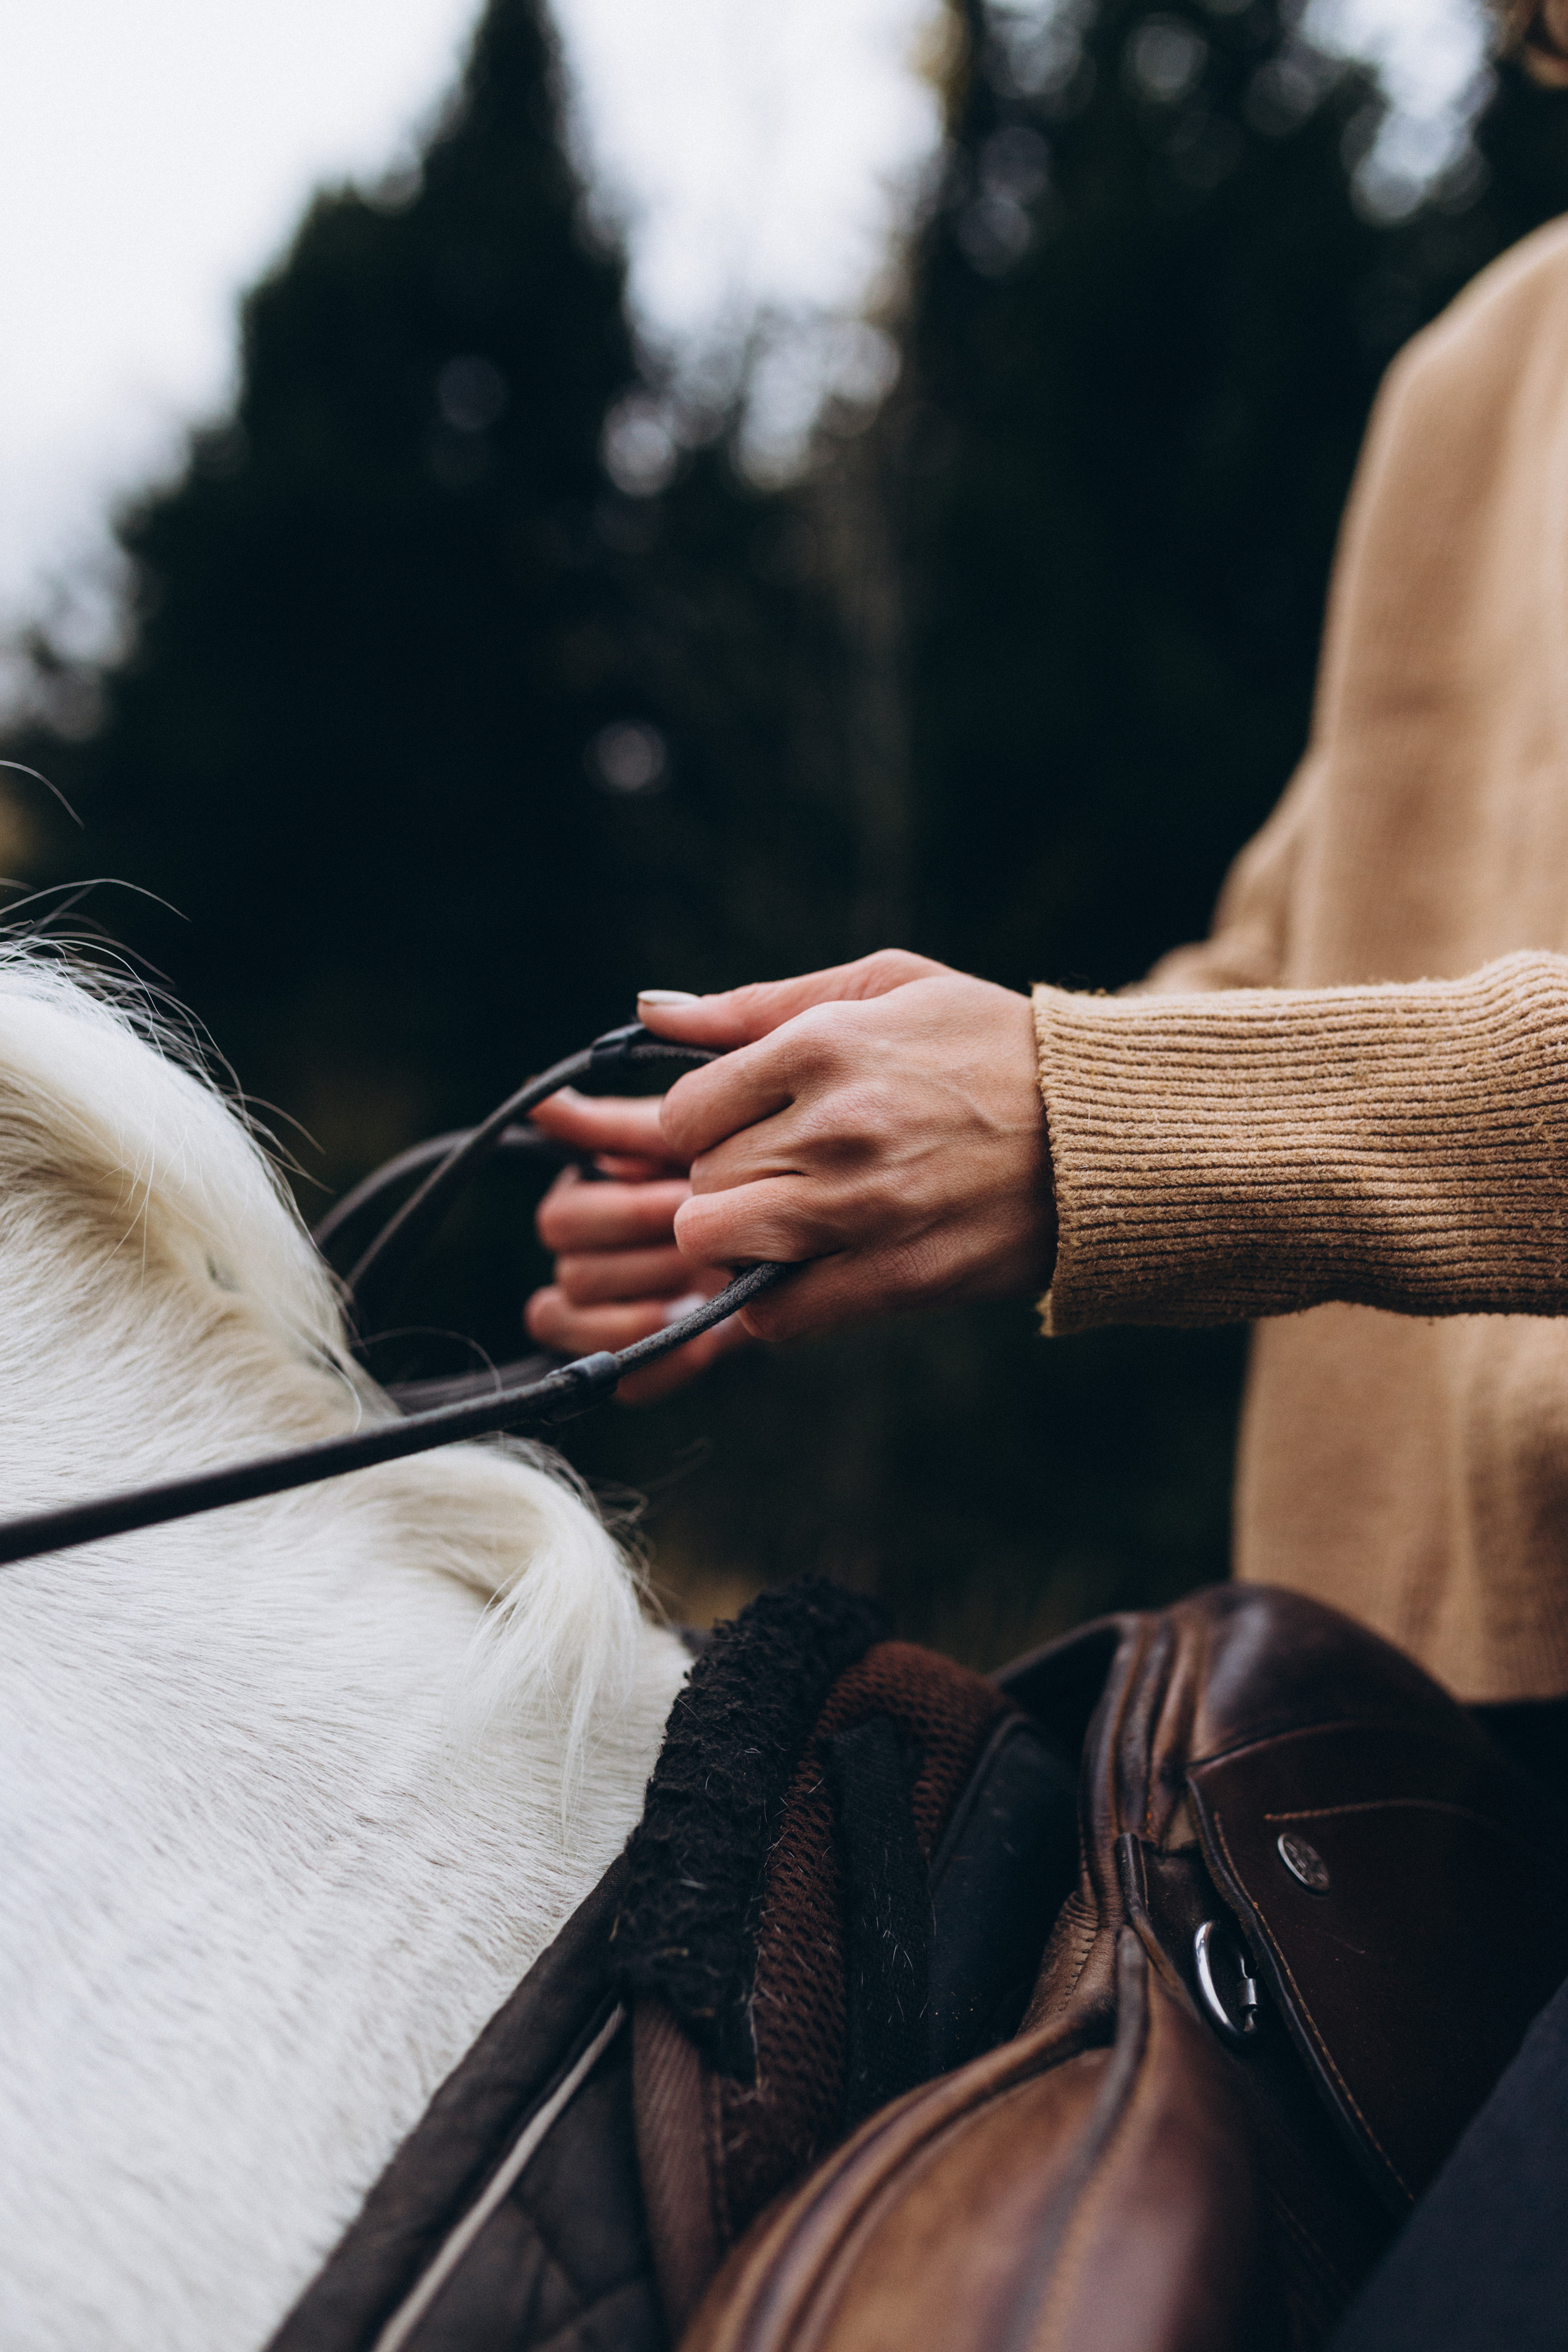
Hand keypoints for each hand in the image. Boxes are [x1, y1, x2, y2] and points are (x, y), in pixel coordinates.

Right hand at [523, 1089, 746, 1403]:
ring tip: (701, 1290)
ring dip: (645, 1308)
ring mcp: (609, 1316)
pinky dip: (663, 1365)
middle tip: (700, 1248)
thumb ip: (618, 1126)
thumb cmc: (745, 1174)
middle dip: (643, 1260)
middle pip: (572, 1274)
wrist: (810, 1232)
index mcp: (588, 1202)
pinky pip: (625, 1384)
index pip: (560, 1220)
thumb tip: (542, 1102)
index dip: (621, 1215)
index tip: (680, 1198)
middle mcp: (587, 1258)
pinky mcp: (646, 1363)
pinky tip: (705, 1341)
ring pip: (580, 1328)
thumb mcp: (691, 1144)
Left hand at [643, 949, 1056, 1343]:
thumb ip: (758, 1004)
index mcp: (824, 1047)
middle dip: (721, 1184)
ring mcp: (864, 1208)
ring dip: (734, 1245)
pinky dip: (773, 1303)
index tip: (739, 1126)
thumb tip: (651, 1013)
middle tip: (770, 1176)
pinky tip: (807, 1272)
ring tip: (780, 1225)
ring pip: (719, 1246)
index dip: (700, 1126)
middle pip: (700, 1182)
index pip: (685, 1111)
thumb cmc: (991, 1046)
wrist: (1108, 1132)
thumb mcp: (886, 987)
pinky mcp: (897, 1277)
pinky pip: (777, 1315)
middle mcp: (834, 1127)